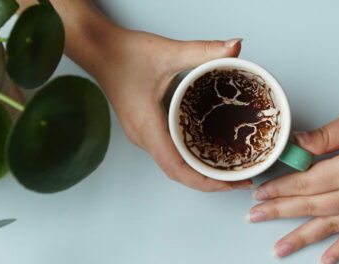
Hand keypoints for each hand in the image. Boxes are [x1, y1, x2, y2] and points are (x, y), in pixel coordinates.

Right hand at [89, 29, 252, 190]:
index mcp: (147, 126)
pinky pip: (169, 152)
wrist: (98, 49)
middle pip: (178, 172)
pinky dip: (190, 157)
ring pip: (173, 164)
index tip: (229, 184)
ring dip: (199, 171)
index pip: (176, 168)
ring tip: (229, 169)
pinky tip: (207, 150)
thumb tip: (236, 46)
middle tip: (240, 178)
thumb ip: (203, 50)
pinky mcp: (145, 128)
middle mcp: (144, 136)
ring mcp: (143, 134)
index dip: (204, 181)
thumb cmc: (124, 54)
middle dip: (209, 181)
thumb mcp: (168, 52)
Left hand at [247, 82, 338, 262]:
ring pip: (331, 227)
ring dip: (302, 238)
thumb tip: (295, 147)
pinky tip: (325, 259)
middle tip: (255, 218)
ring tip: (279, 249)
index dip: (280, 189)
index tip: (260, 194)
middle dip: (280, 212)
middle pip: (312, 207)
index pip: (306, 183)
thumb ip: (323, 136)